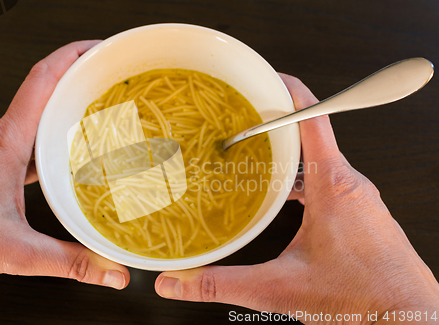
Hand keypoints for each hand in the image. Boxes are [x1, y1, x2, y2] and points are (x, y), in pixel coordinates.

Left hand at [0, 41, 128, 289]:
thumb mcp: (13, 251)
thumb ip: (68, 261)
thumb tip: (110, 270)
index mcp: (8, 141)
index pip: (43, 80)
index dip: (74, 56)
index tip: (103, 49)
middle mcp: (4, 137)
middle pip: (45, 88)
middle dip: (80, 74)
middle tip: (114, 77)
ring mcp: (0, 149)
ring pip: (40, 114)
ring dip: (69, 104)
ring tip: (103, 108)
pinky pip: (34, 138)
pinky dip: (57, 134)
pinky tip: (75, 153)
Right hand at [155, 73, 438, 321]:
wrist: (408, 321)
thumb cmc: (362, 301)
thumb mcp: (282, 289)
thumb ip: (224, 283)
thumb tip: (179, 282)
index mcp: (333, 186)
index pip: (312, 117)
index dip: (286, 90)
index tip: (262, 77)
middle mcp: (349, 184)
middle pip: (310, 134)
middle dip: (274, 125)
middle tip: (241, 121)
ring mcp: (357, 198)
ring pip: (319, 161)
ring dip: (287, 156)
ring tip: (254, 156)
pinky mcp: (360, 214)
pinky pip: (328, 182)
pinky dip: (302, 181)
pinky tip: (282, 198)